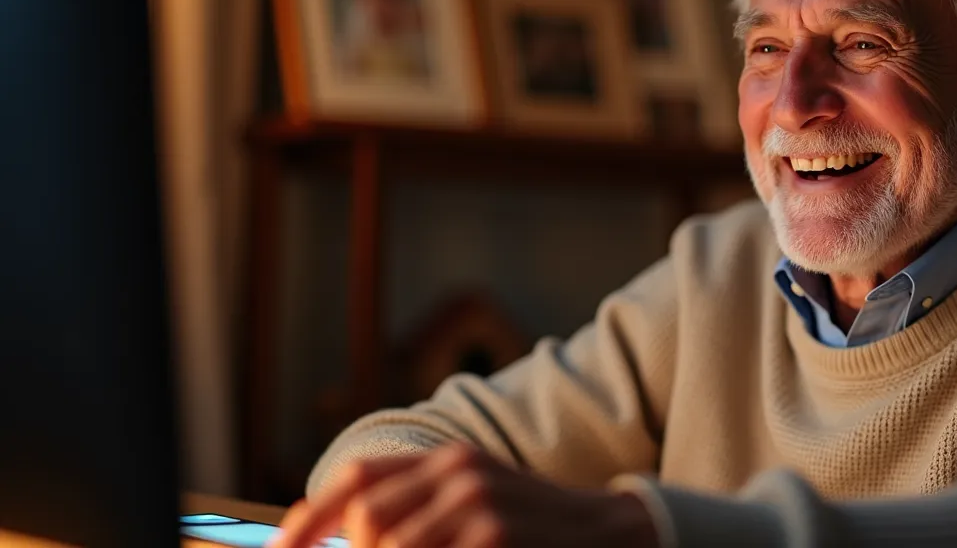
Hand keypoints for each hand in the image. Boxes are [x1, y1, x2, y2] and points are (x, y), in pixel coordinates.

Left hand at [269, 443, 659, 547]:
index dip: (309, 518)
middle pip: (367, 517)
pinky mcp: (495, 539)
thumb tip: (344, 537)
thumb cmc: (527, 528)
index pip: (358, 478)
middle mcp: (459, 472)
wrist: (605, 531)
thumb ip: (415, 510)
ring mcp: (479, 505)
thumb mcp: (472, 502)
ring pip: (390, 547)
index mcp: (447, 459)